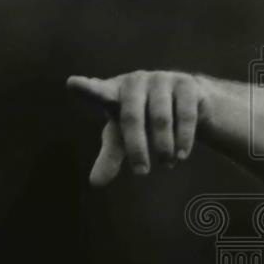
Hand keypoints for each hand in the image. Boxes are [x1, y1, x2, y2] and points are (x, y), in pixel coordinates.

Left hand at [66, 70, 208, 185]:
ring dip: (163, 146)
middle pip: (131, 117)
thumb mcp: (126, 138)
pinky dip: (183, 139)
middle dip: (136, 148)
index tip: (72, 83)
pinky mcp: (186, 84)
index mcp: (114, 92)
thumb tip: (95, 183)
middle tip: (141, 173)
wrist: (190, 102)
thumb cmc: (147, 119)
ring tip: (166, 164)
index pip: (98, 92)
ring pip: (160, 118)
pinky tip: (181, 155)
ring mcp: (162, 79)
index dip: (87, 88)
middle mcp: (136, 81)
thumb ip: (110, 156)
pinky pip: (184, 115)